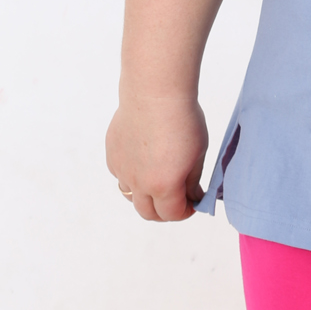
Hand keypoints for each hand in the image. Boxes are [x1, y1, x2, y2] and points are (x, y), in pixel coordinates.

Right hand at [105, 93, 208, 221]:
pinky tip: (145, 161)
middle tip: (178, 200)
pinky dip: (133, 177)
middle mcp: (139, 182)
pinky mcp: (112, 154)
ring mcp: (122, 169)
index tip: (193, 203)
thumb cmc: (182, 120)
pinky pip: (121, 176)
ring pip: (131, 196)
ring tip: (160, 181)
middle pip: (148, 213)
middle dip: (165, 212)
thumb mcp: (198, 154)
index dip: (185, 212)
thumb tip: (191, 196)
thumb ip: (192, 181)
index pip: (172, 215)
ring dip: (146, 196)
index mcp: (164, 185)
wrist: (155, 93)